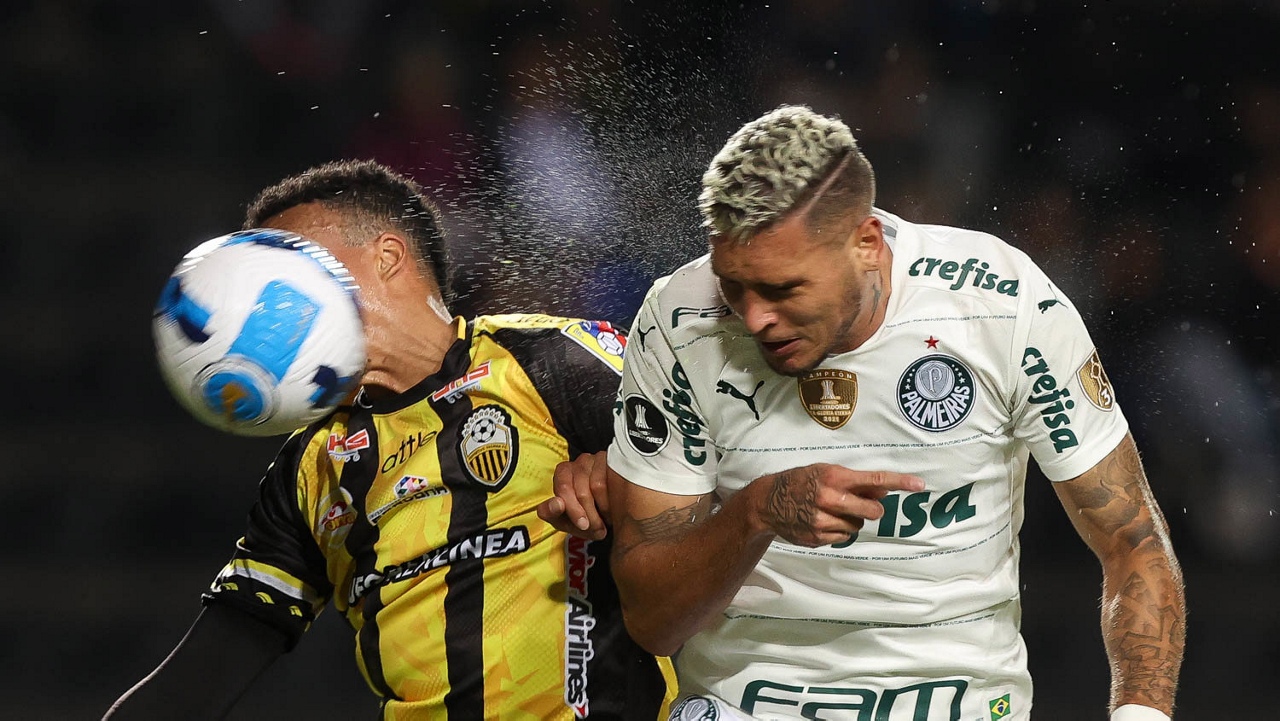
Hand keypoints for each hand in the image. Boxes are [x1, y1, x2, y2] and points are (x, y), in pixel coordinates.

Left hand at [536, 451, 609, 539]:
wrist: (608, 516)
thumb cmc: (583, 515)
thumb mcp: (562, 519)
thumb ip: (551, 512)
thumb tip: (557, 504)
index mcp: (563, 472)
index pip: (564, 488)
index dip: (573, 509)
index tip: (583, 525)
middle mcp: (580, 462)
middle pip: (582, 491)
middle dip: (589, 515)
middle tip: (597, 529)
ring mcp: (599, 459)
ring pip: (598, 487)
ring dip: (604, 510)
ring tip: (607, 520)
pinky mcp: (615, 462)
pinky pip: (614, 482)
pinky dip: (615, 500)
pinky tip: (616, 508)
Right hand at [749, 464, 923, 546]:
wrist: (767, 502)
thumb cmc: (801, 482)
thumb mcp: (825, 472)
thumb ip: (854, 482)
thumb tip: (883, 491)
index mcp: (834, 477)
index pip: (874, 479)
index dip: (899, 482)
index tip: (920, 485)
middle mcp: (829, 498)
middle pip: (872, 511)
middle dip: (872, 510)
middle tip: (863, 506)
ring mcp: (822, 520)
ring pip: (857, 527)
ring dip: (851, 521)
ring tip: (831, 512)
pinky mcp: (817, 537)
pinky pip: (843, 538)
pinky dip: (838, 531)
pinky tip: (822, 522)